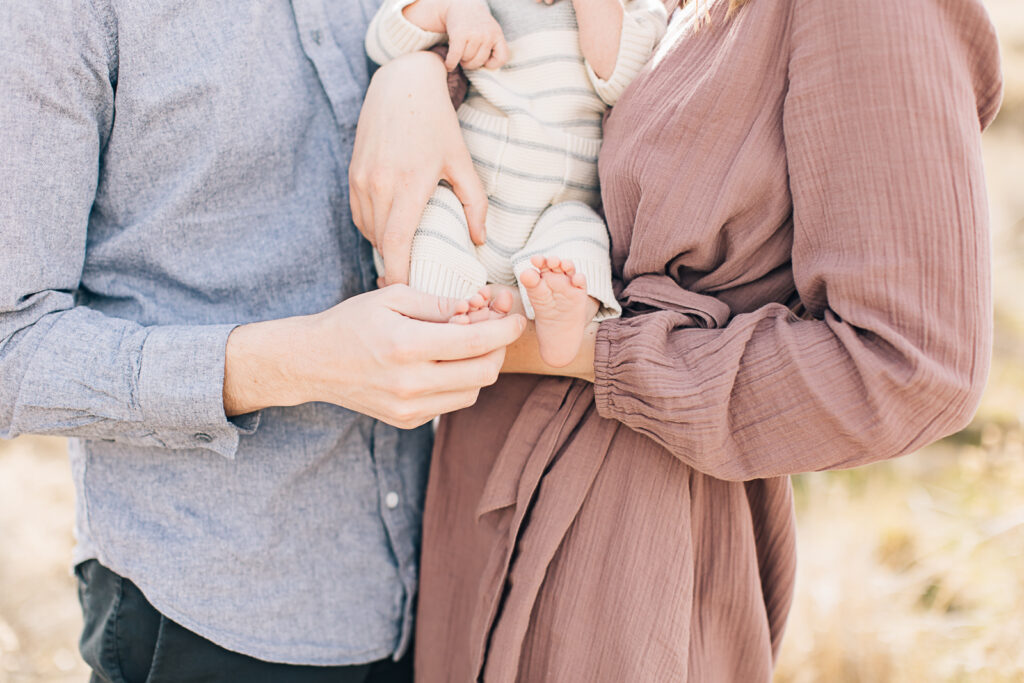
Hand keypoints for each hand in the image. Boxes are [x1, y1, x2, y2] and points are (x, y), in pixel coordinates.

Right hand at [224, 285, 526, 428]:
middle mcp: (410, 383)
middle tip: (496, 329)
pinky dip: (461, 383)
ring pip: (473, 391)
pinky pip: (453, 403)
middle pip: (483, 372)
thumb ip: (439, 304)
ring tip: (470, 344)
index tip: (517, 318)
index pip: (476, 342)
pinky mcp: (408, 420)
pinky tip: (448, 363)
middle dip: (499, 348)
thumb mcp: (392, 297)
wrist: (313, 363)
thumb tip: (479, 309)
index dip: (505, 329)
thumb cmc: (352, 322)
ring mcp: (409, 407)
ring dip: (482, 367)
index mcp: (407, 346)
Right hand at [350, 51, 486, 285]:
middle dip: (394, 267)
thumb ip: (474, 202)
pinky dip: (374, 231)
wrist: (401, 86)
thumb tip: (479, 240)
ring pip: (369, 231)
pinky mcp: (352, 175)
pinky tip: (391, 235)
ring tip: (404, 262)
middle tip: (413, 286)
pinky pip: (360, 216)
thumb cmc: (436, 123)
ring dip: (385, 249)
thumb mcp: (462, 161)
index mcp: (408, 184)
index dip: (399, 273)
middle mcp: (378, 185)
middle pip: (381, 243)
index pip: (396, 243)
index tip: (407, 292)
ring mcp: (361, 180)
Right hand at [443, 0, 508, 70]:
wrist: (460, 5)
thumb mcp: (490, 31)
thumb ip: (493, 46)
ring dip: (461, 60)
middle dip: (471, 63)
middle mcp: (487, 35)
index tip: (484, 62)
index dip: (492, 64)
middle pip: (480, 62)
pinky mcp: (459, 35)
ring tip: (460, 53)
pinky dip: (450, 64)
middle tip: (466, 58)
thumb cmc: (475, 23)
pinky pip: (455, 57)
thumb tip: (487, 68)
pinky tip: (448, 65)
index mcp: (497, 34)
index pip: (502, 58)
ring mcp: (474, 35)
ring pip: (467, 60)